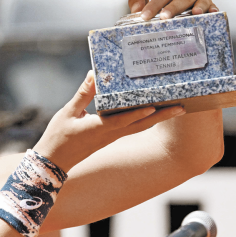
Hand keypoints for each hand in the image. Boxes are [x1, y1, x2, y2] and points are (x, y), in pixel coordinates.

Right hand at [33, 71, 184, 172]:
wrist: (54, 162)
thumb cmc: (58, 137)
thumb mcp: (67, 113)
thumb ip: (83, 94)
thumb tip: (93, 74)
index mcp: (99, 129)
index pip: (123, 121)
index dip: (138, 114)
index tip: (155, 107)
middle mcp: (110, 134)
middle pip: (140, 125)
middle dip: (162, 116)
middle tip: (182, 107)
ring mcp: (111, 138)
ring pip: (139, 127)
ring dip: (158, 118)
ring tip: (175, 108)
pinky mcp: (110, 138)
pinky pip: (131, 127)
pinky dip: (144, 119)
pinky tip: (151, 111)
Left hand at [128, 0, 217, 21]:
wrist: (180, 19)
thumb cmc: (163, 10)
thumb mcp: (148, 4)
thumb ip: (139, 3)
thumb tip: (136, 9)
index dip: (153, 4)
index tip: (144, 17)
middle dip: (173, 6)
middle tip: (164, 17)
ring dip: (197, 5)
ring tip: (194, 13)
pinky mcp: (210, 6)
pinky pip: (213, 5)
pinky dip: (213, 8)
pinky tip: (212, 13)